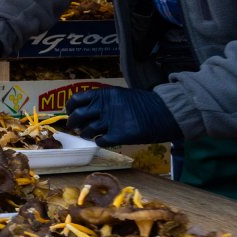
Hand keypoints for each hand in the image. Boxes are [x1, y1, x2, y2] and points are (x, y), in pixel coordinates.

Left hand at [65, 86, 182, 145]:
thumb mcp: (122, 95)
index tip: (71, 112)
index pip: (77, 99)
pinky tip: (104, 140)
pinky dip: (99, 142)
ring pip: (87, 130)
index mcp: (105, 94)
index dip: (70, 108)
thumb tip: (85, 109)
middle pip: (78, 116)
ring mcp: (111, 121)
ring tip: (91, 135)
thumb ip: (104, 101)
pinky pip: (101, 141)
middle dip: (73, 123)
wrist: (167, 112)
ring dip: (86, 134)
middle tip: (76, 128)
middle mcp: (105, 106)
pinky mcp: (119, 135)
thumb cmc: (145, 104)